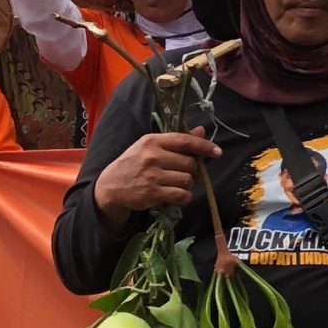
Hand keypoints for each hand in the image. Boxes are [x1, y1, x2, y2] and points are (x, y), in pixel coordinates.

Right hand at [93, 130, 219, 220]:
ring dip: (188, 185)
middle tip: (184, 174)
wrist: (111, 186)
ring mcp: (152, 175)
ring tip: (177, 184)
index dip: (204, 146)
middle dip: (193, 170)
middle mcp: (152, 156)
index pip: (185, 141)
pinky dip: (184, 197)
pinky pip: (182, 195)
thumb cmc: (134, 163)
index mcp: (152, 141)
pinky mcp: (152, 193)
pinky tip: (177, 195)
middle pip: (190, 163)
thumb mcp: (151, 146)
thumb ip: (176, 140)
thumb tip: (202, 130)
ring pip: (188, 180)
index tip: (217, 152)